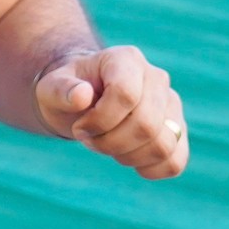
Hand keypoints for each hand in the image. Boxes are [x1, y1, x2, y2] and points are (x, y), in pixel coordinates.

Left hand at [34, 46, 188, 179]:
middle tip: (89, 139)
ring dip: (127, 156)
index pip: (126, 95)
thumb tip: (82, 96)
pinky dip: (151, 169)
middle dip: (110, 143)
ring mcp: (171, 105)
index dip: (101, 121)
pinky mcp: (176, 130)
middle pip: (146, 124)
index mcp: (126, 59)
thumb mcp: (52, 87)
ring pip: (163, 145)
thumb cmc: (68, 91)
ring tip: (107, 145)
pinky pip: (176, 161)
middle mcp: (156, 78)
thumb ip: (61, 89)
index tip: (80, 128)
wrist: (83, 99)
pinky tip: (128, 159)